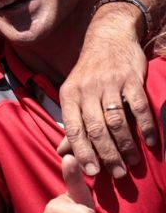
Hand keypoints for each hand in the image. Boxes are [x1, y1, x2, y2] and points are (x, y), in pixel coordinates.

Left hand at [59, 1, 153, 178]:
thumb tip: (61, 152)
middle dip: (107, 154)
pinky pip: (139, 106)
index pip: (73, 128)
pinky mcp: (130, 79)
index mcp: (69, 95)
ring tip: (132, 162)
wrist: (108, 38)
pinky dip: (146, 126)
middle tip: (118, 174)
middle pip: (96, 128)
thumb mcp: (74, 95)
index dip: (81, 151)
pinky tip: (151, 143)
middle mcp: (86, 89)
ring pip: (117, 120)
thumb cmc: (89, 73)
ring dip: (126, 145)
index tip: (91, 172)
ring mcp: (109, 83)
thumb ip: (71, 124)